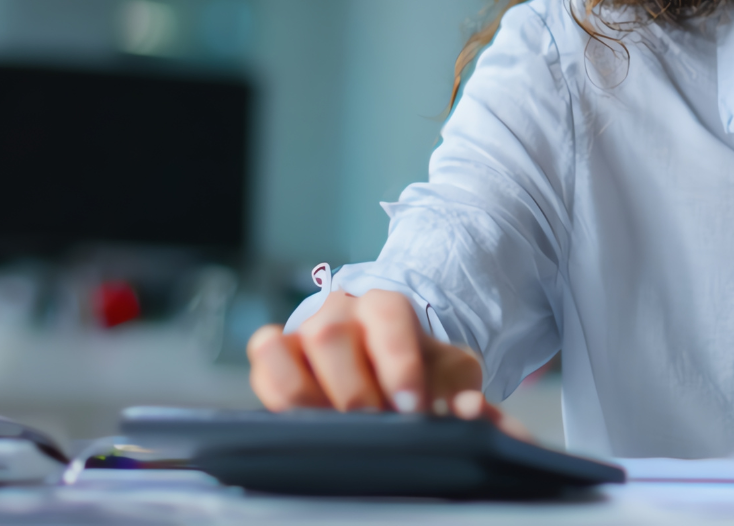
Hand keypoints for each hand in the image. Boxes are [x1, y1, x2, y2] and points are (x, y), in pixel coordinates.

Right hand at [247, 289, 533, 440]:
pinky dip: (276, 394)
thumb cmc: (422, 367)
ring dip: (311, 397)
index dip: (397, 363)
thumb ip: (463, 391)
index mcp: (386, 305)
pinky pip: (262, 367)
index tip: (412, 405)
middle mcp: (339, 311)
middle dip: (354, 390)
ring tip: (339, 428)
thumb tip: (471, 413)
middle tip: (376, 422)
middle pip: (330, 335)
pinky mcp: (277, 358)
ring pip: (285, 349)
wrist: (392, 363)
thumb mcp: (451, 374)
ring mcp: (302, 332)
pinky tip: (308, 420)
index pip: (387, 317)